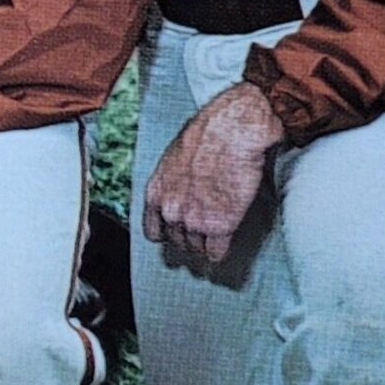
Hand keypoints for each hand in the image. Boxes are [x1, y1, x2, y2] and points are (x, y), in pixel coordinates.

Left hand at [143, 81, 285, 266]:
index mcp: (156, 191)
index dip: (167, 231)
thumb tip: (178, 191)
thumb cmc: (207, 134)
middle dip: (190, 233)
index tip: (175, 231)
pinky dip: (220, 248)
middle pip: (177, 241)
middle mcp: (171, 210)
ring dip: (206, 240)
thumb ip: (172, 182)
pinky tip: (225, 236)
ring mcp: (194, 221)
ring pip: (197, 248)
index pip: (152, 230)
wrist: (232, 132)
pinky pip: (215, 252)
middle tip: (204, 221)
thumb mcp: (175, 156)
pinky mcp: (219, 227)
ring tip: (217, 223)